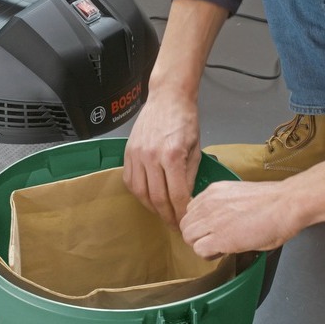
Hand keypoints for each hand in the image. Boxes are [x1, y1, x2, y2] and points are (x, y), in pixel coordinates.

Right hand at [123, 92, 200, 227]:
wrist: (168, 97)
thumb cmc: (185, 120)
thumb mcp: (196, 149)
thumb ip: (190, 175)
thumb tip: (187, 199)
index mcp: (173, 156)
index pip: (177, 195)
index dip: (182, 213)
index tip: (186, 223)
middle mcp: (152, 157)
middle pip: (158, 198)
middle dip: (167, 216)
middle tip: (175, 226)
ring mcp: (137, 155)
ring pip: (141, 193)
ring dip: (152, 208)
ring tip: (162, 214)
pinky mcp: (128, 152)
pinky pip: (130, 181)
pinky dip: (138, 193)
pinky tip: (148, 197)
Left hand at [180, 147, 324, 257]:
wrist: (286, 204)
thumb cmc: (274, 202)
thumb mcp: (240, 197)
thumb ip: (224, 206)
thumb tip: (221, 221)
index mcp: (214, 191)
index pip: (190, 210)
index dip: (199, 223)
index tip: (210, 229)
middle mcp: (208, 202)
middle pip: (185, 224)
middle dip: (197, 235)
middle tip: (213, 241)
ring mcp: (211, 219)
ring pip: (189, 238)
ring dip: (201, 245)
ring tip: (219, 247)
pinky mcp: (218, 236)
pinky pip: (200, 250)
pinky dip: (209, 254)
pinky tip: (224, 251)